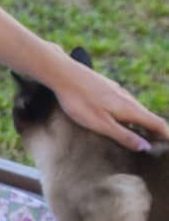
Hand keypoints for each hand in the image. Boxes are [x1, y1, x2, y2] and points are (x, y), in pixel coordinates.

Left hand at [46, 48, 168, 152]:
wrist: (63, 73)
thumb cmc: (80, 102)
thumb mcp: (101, 124)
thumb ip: (123, 135)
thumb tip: (146, 147)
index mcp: (130, 109)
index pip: (156, 123)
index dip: (165, 136)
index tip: (167, 147)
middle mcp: (127, 98)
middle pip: (148, 117)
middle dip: (154, 132)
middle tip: (156, 147)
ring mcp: (117, 91)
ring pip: (135, 110)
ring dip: (141, 124)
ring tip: (140, 138)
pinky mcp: (107, 88)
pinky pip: (124, 104)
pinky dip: (129, 116)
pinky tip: (119, 121)